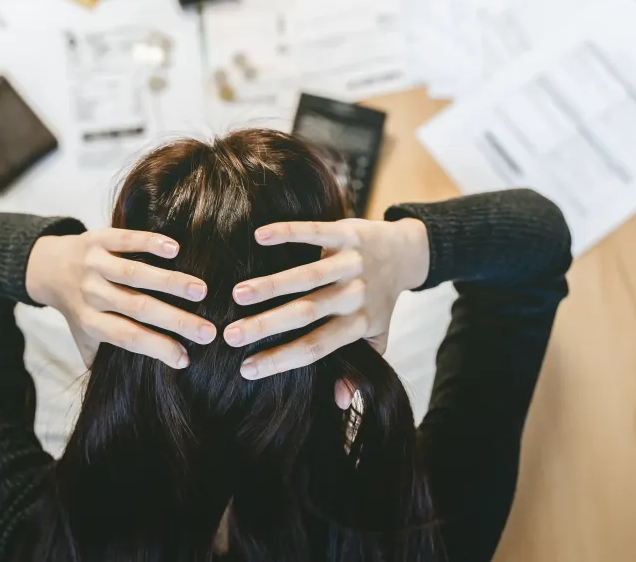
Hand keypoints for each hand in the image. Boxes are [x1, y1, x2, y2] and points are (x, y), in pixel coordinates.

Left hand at [26, 228, 214, 368]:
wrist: (48, 266)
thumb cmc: (77, 307)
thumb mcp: (83, 338)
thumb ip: (103, 360)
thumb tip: (133, 390)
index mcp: (90, 321)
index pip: (127, 337)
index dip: (156, 348)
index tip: (186, 358)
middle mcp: (92, 294)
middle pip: (138, 307)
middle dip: (176, 320)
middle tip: (208, 331)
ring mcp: (94, 265)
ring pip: (135, 274)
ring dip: (170, 282)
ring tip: (201, 290)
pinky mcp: (98, 239)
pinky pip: (126, 241)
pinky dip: (150, 243)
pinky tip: (176, 250)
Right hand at [224, 217, 429, 398]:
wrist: (406, 254)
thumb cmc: (379, 301)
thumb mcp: (376, 338)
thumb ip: (357, 369)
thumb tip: (339, 402)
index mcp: (357, 325)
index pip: (316, 347)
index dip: (282, 359)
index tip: (246, 369)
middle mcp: (354, 295)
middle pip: (307, 314)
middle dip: (266, 325)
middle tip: (229, 335)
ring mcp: (351, 263)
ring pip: (308, 276)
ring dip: (271, 285)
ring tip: (236, 294)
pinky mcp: (348, 233)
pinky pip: (316, 232)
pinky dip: (289, 233)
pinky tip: (260, 236)